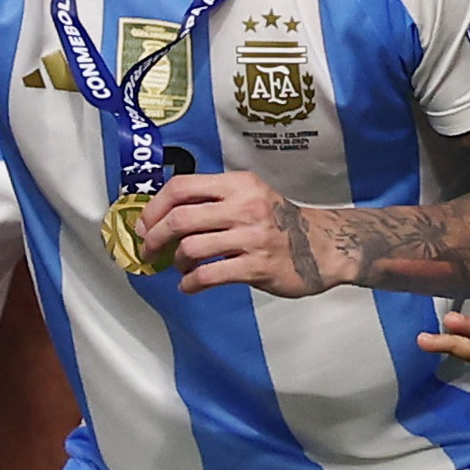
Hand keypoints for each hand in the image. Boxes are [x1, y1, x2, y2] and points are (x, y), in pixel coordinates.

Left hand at [133, 167, 337, 297]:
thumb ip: (213, 199)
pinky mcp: (257, 266)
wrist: (325, 246)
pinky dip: (190, 283)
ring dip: (176, 261)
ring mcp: (251, 237)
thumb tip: (163, 214)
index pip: (181, 187)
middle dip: (154, 238)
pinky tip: (190, 285)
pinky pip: (209, 275)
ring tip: (180, 266)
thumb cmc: (280, 222)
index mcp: (238, 185)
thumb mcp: (250, 195)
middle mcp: (244, 207)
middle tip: (149, 250)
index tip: (144, 224)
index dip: (154, 207)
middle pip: (179, 218)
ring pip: (191, 248)